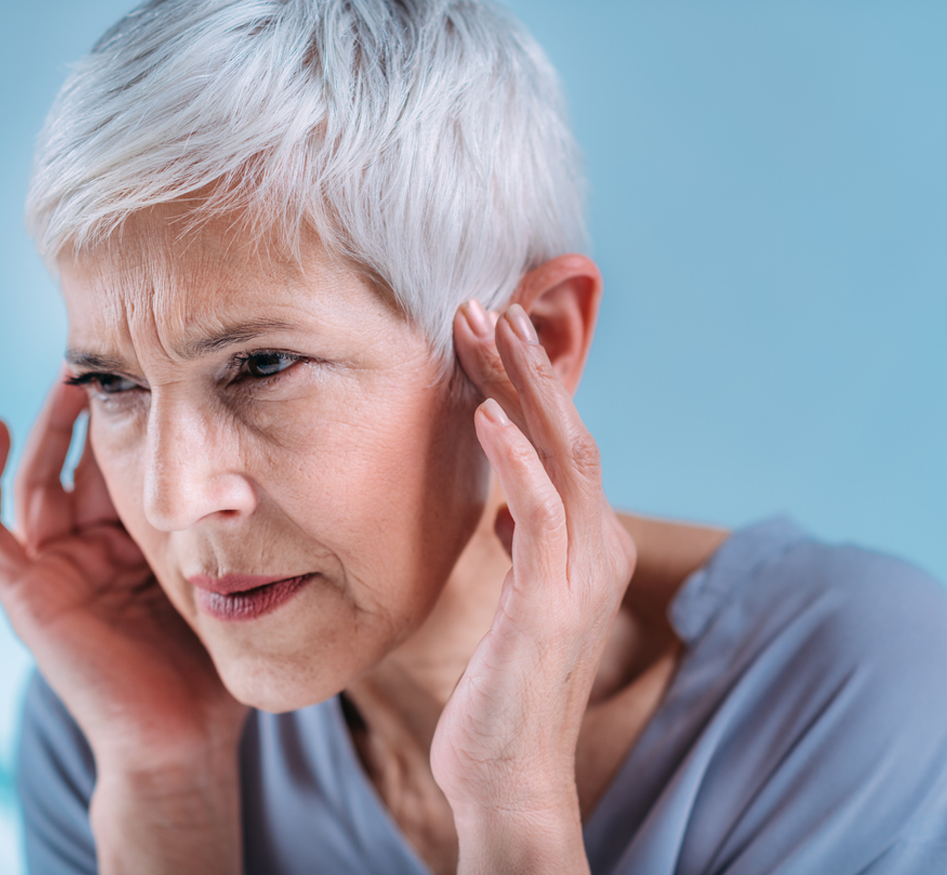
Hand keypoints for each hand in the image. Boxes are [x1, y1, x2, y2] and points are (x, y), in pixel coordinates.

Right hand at [0, 372, 247, 872]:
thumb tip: (280, 467)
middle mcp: (92, 550)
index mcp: (137, 545)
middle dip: (91, 411)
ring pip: (36, 480)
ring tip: (71, 375)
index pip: (126, 466)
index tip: (163, 369)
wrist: (182, 738)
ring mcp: (55, 570)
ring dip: (46, 427)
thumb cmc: (212, 665)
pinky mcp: (24, 593)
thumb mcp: (225, 578)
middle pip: (79, 463)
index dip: (135, 419)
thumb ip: (234, 532)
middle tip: (115, 355)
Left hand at [430, 303, 635, 871]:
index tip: (485, 332)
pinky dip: (515, 458)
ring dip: (523, 388)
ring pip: (563, 456)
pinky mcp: (551, 603)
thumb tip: (505, 505)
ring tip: (487, 329)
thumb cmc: (504, 686)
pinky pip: (537, 514)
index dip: (526, 384)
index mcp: (588, 542)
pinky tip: (485, 414)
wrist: (509, 775)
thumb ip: (523, 545)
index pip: (562, 442)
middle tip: (482, 305)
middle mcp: (598, 546)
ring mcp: (580, 573)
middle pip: (569, 431)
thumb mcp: (518, 598)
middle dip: (526, 365)